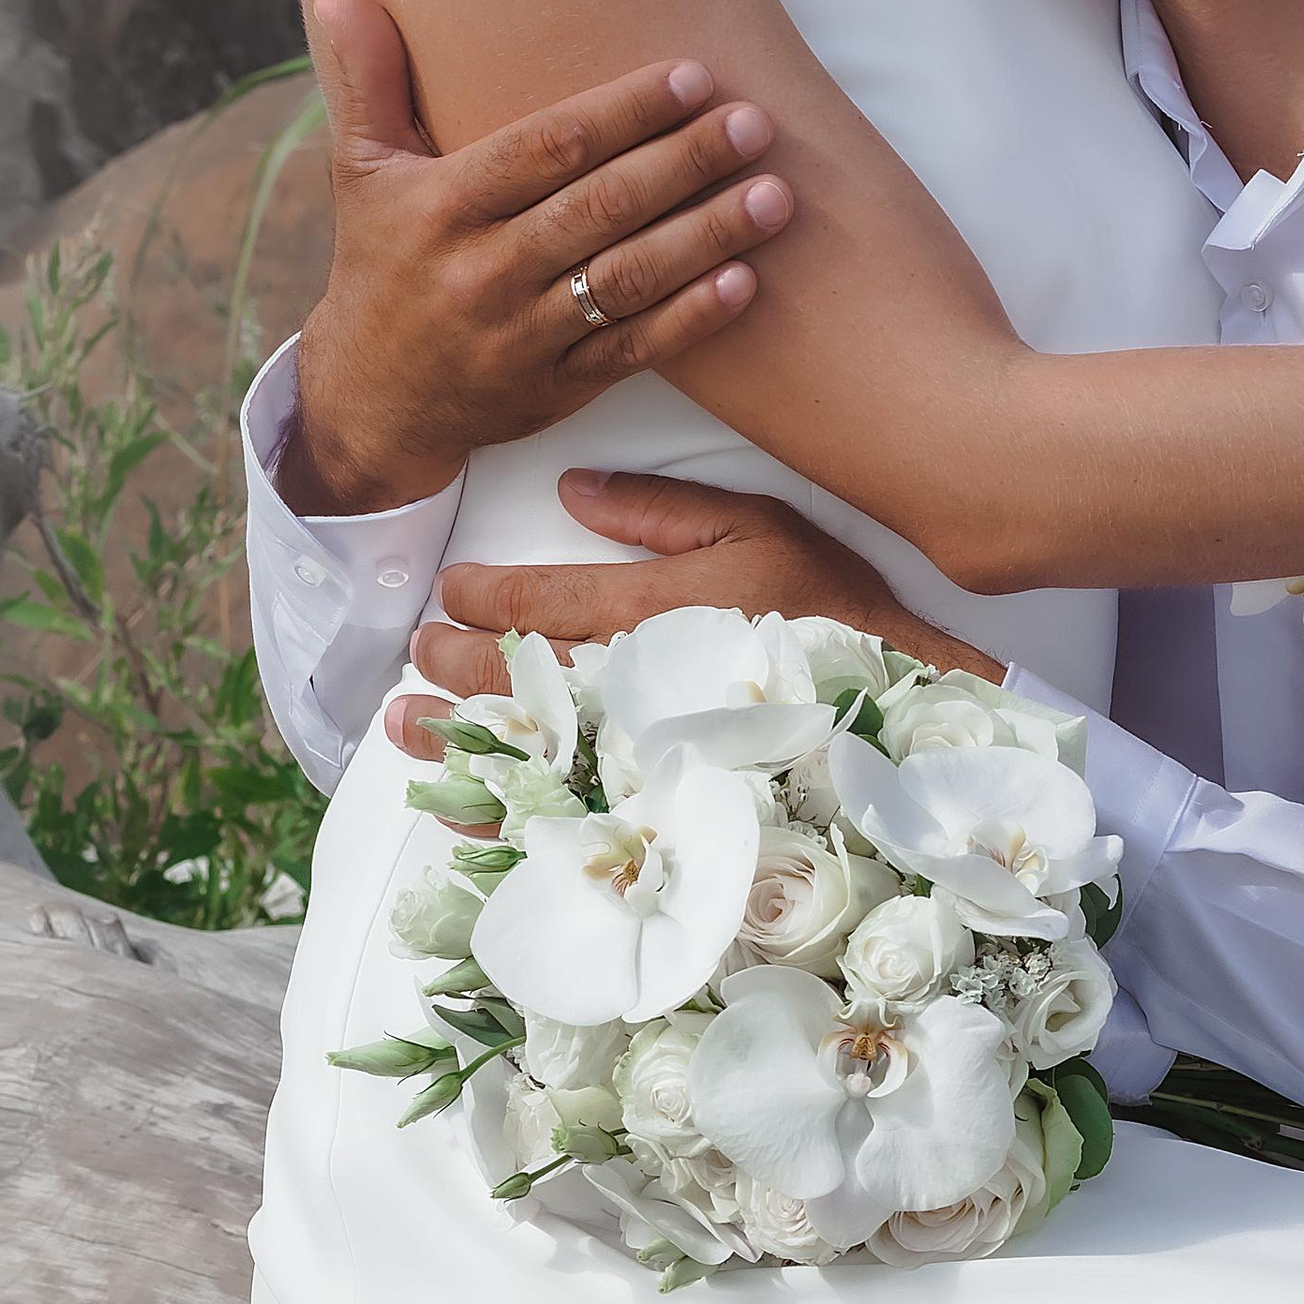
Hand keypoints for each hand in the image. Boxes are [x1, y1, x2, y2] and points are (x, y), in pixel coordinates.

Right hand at [282, 0, 797, 516]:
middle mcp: (482, 271)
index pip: (545, 149)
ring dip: (707, 237)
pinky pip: (631, 352)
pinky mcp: (555, 390)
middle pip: (599, 210)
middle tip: (755, 122)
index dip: (621, 112)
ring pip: (625, 281)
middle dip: (684, 164)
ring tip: (776, 195)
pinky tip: (746, 281)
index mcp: (442, 208)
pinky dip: (690, 321)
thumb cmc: (378, 263)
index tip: (691, 74)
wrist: (367, 401)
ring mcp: (522, 337)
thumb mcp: (360, 174)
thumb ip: (367, 82)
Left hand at [387, 468, 998, 756]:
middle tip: (416, 652)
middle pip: (518, 673)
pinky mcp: (652, 805)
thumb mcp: (752, 526)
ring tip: (406, 724)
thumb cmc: (827, 609)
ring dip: (456, 734)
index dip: (485, 593)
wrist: (897, 707)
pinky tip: (459, 806)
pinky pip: (560, 815)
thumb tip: (568, 488)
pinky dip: (501, 813)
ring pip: (522, 745)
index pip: (542, 599)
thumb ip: (657, 509)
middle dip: (455, 661)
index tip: (448, 589)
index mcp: (652, 608)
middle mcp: (631, 683)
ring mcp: (635, 751)